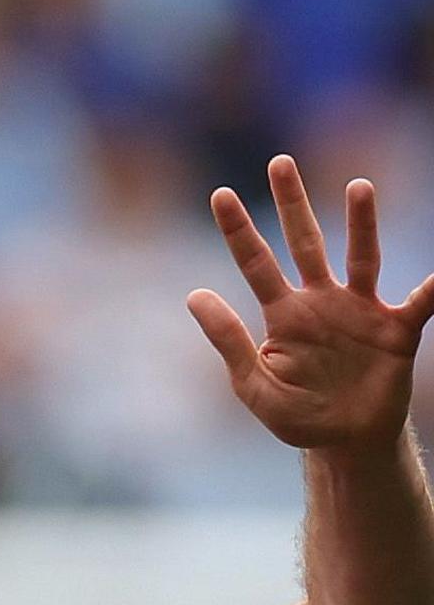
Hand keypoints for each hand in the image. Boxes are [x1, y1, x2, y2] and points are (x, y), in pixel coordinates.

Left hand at [189, 155, 433, 453]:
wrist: (345, 442)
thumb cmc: (297, 416)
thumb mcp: (253, 384)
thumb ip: (228, 340)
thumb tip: (194, 294)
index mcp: (283, 314)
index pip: (256, 263)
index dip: (238, 230)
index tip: (218, 194)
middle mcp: (321, 301)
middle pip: (305, 242)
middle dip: (291, 203)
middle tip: (278, 162)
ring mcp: (361, 311)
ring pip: (362, 257)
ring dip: (360, 223)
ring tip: (358, 186)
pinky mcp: (397, 330)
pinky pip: (420, 301)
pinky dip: (432, 286)